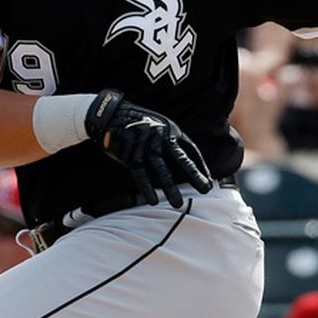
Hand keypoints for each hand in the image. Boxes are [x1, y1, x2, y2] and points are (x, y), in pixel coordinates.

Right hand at [84, 90, 212, 206]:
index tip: (207, 180)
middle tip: (205, 189)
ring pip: (161, 169)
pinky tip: (153, 200)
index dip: (199, 166)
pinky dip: (146, 187)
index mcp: (170, 130)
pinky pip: (140, 173)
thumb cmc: (139, 123)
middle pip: (180, 159)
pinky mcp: (130, 153)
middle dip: (194, 175)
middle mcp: (160, 137)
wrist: (111, 114)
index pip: (190, 149)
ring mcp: (145, 145)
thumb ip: (172, 141)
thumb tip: (186, 159)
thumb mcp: (160, 125)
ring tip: (178, 203)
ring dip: (170, 188)